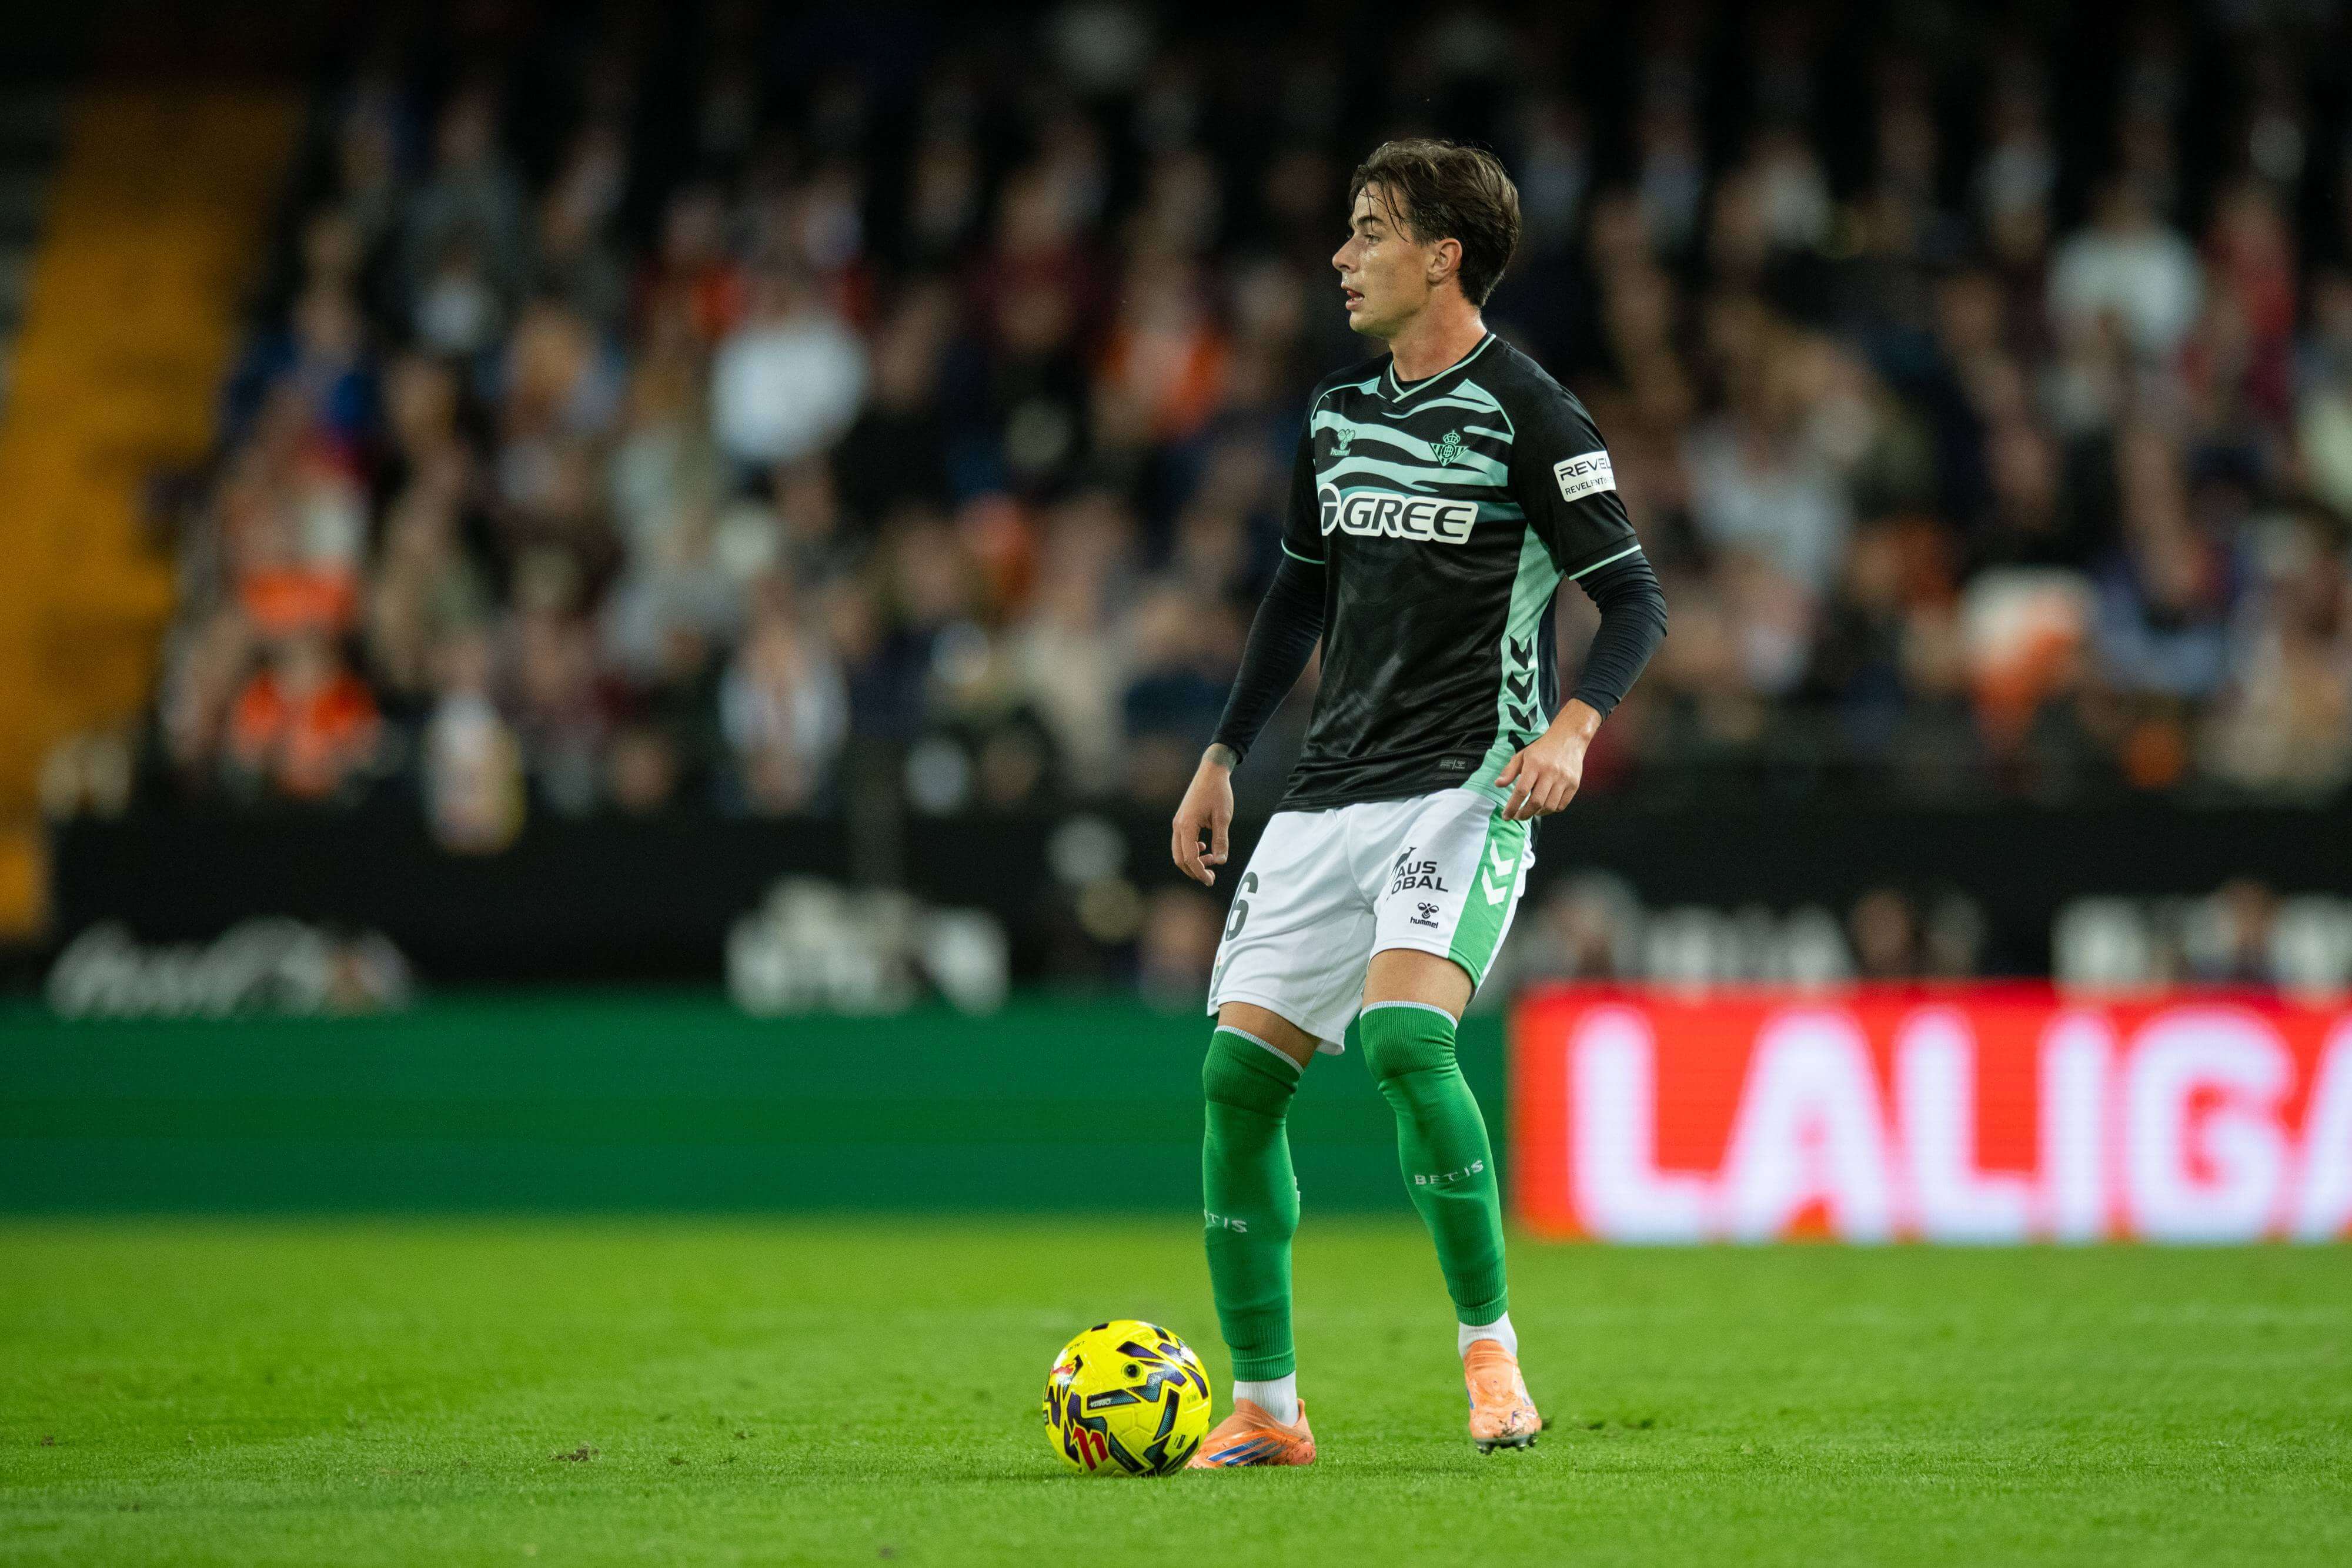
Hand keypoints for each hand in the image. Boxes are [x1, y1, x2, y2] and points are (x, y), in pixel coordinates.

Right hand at [1171, 746, 1236, 885]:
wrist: (1211, 772)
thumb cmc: (1218, 792)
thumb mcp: (1223, 818)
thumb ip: (1221, 841)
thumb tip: (1220, 861)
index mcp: (1186, 826)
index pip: (1190, 858)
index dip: (1200, 872)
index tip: (1211, 880)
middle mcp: (1178, 825)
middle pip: (1179, 858)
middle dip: (1194, 871)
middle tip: (1211, 877)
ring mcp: (1178, 822)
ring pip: (1179, 851)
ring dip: (1193, 861)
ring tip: (1211, 861)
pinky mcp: (1182, 820)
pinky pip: (1182, 842)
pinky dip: (1191, 850)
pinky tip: (1205, 847)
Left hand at [1495, 701, 1599, 821]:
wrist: (1569, 738)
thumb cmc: (1543, 749)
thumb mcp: (1522, 755)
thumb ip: (1509, 771)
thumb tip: (1498, 784)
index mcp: (1534, 764)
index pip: (1521, 791)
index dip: (1512, 807)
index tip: (1506, 816)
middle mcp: (1550, 773)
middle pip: (1536, 802)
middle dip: (1524, 814)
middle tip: (1517, 816)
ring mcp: (1564, 779)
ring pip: (1549, 806)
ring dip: (1537, 813)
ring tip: (1531, 811)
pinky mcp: (1574, 784)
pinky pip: (1561, 806)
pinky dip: (1551, 810)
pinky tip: (1544, 806)